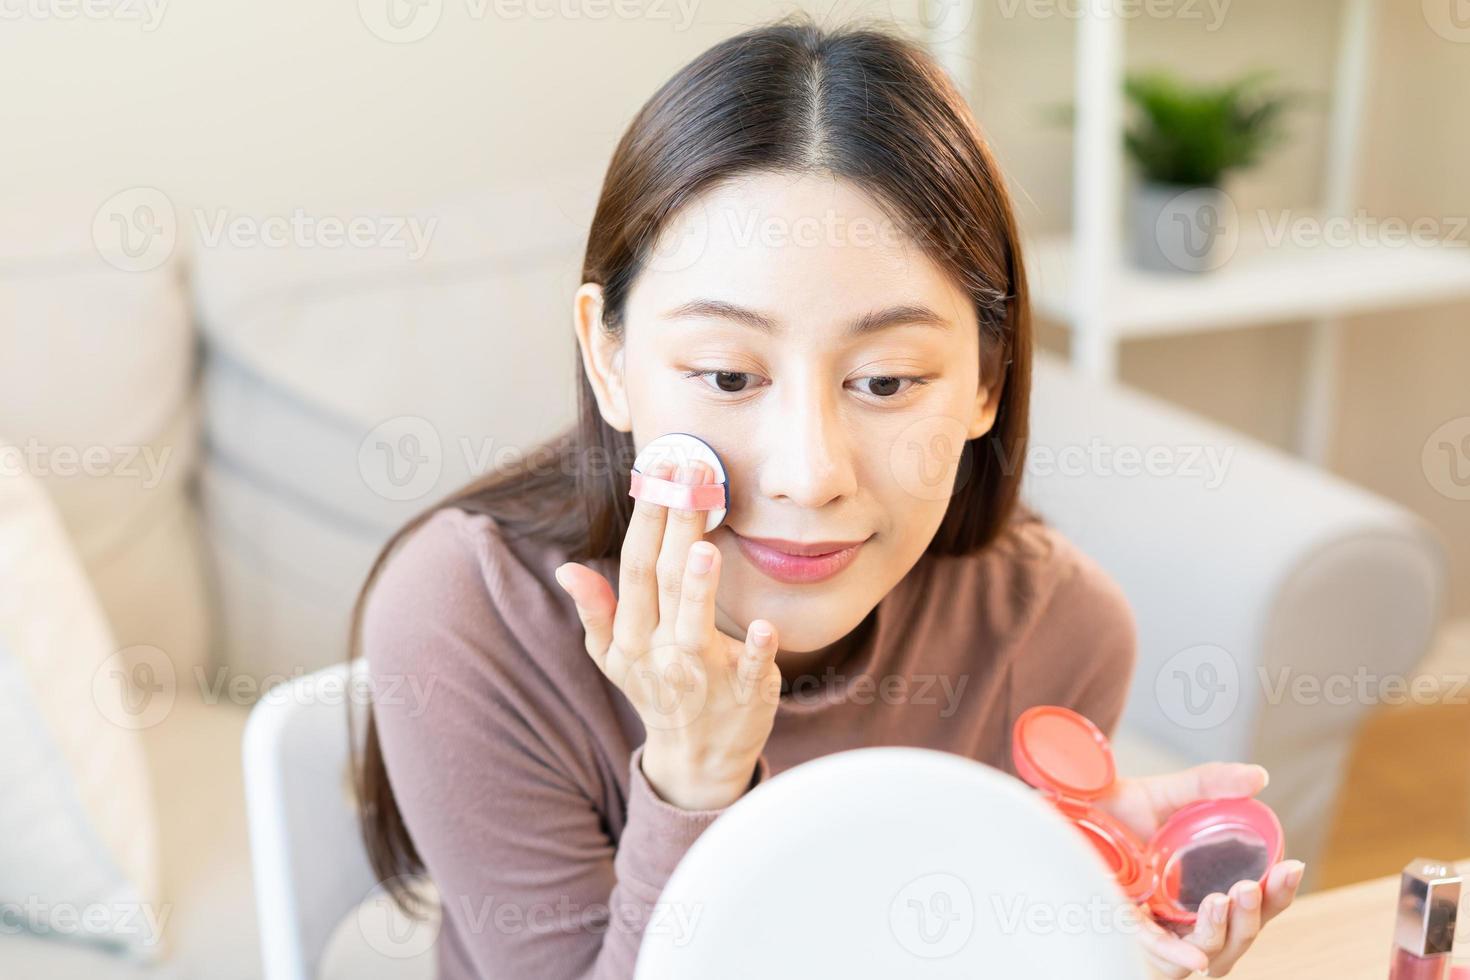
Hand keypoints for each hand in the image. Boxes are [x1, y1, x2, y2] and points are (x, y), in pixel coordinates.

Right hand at [553, 458, 781, 810]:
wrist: (697, 757)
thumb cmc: (658, 690)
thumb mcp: (614, 657)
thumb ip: (595, 611)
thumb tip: (565, 569)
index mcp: (631, 636)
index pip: (636, 567)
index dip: (647, 518)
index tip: (658, 470)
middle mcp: (663, 651)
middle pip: (668, 581)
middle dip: (678, 526)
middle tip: (692, 474)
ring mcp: (705, 673)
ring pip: (697, 625)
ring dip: (701, 588)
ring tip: (706, 545)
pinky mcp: (746, 692)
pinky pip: (750, 669)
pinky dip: (755, 650)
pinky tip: (763, 626)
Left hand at [1094, 763, 1305, 976]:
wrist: (1064, 806)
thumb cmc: (1116, 810)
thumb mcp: (1168, 795)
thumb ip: (1211, 784)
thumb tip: (1259, 776)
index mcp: (1206, 885)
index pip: (1255, 900)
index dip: (1278, 891)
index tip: (1293, 866)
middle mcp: (1187, 912)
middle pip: (1240, 931)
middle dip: (1258, 913)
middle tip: (1257, 885)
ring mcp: (1160, 925)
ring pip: (1208, 948)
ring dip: (1224, 929)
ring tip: (1230, 898)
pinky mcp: (1126, 929)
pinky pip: (1156, 951)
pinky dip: (1177, 956)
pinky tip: (1198, 960)